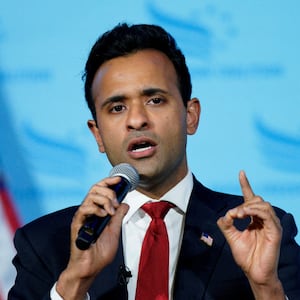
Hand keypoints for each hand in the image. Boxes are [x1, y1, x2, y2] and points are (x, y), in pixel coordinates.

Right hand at [56, 176, 128, 298]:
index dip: (109, 182)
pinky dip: (96, 209)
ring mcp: (82, 216)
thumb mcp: (114, 231)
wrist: (90, 267)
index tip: (119, 179)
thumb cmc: (99, 252)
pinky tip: (103, 215)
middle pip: (95, 188)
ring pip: (90, 196)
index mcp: (96, 211)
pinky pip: (84, 209)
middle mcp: (88, 211)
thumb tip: (125, 204)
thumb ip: (118, 217)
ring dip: (104, 200)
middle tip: (116, 203)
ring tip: (111, 211)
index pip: (100, 190)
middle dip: (109, 191)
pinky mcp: (77, 224)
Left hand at [217, 171, 284, 298]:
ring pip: (262, 204)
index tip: (241, 173)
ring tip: (238, 214)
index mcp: (254, 219)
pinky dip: (254, 211)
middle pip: (256, 199)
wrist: (254, 272)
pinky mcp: (275, 231)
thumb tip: (224, 214)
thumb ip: (226, 224)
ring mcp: (271, 224)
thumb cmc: (246, 256)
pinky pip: (267, 214)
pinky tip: (245, 214)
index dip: (246, 185)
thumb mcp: (231, 237)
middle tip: (234, 215)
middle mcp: (263, 220)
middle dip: (243, 203)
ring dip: (248, 206)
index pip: (251, 198)